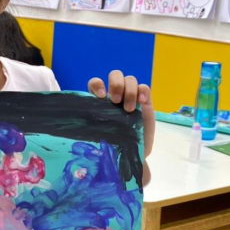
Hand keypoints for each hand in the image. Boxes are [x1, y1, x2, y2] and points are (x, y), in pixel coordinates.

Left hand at [88, 70, 154, 186]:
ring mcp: (131, 96)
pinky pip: (144, 88)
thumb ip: (95, 128)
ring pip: (130, 79)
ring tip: (129, 109)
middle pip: (115, 75)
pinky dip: (143, 91)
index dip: (98, 85)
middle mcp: (115, 95)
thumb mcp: (102, 136)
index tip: (101, 97)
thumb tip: (84, 134)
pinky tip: (142, 102)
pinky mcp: (145, 102)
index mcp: (101, 100)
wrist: (132, 154)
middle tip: (116, 101)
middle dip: (116, 84)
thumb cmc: (113, 145)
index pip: (96, 83)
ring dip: (129, 90)